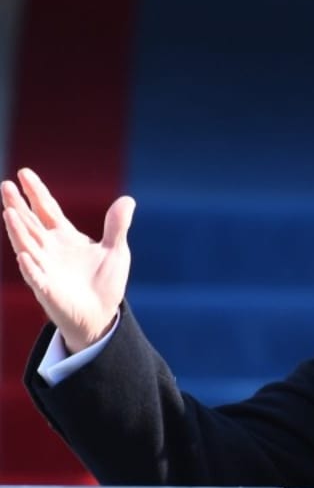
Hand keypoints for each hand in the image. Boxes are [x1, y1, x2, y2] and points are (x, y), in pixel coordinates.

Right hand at [1, 167, 134, 353]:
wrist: (101, 315)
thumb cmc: (104, 282)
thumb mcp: (115, 251)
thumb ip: (117, 226)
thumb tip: (128, 200)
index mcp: (65, 237)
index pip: (47, 209)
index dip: (36, 192)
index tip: (24, 173)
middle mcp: (50, 249)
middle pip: (30, 223)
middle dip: (18, 205)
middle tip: (6, 185)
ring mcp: (45, 268)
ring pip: (27, 246)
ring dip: (18, 231)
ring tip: (9, 212)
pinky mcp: (47, 290)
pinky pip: (36, 277)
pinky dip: (30, 267)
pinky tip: (24, 257)